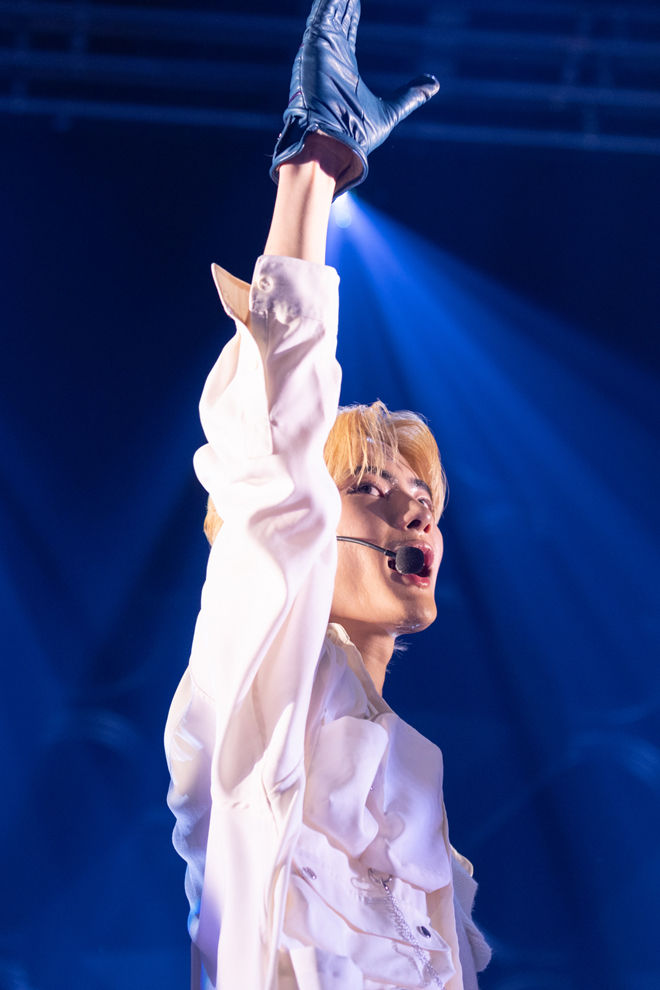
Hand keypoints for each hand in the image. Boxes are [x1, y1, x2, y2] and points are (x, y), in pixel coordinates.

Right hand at [270, 0, 438, 196]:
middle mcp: (329, 57)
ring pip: (327, 12)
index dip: (350, 14)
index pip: (346, 31)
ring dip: (335, 0)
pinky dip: (328, 3)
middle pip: (336, 18)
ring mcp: (321, 51)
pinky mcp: (315, 48)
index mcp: (343, 67)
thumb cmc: (357, 135)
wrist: (334, 145)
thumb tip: (434, 85)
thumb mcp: (391, 111)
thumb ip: (410, 96)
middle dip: (343, 2)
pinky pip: (321, 16)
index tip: (355, 0)